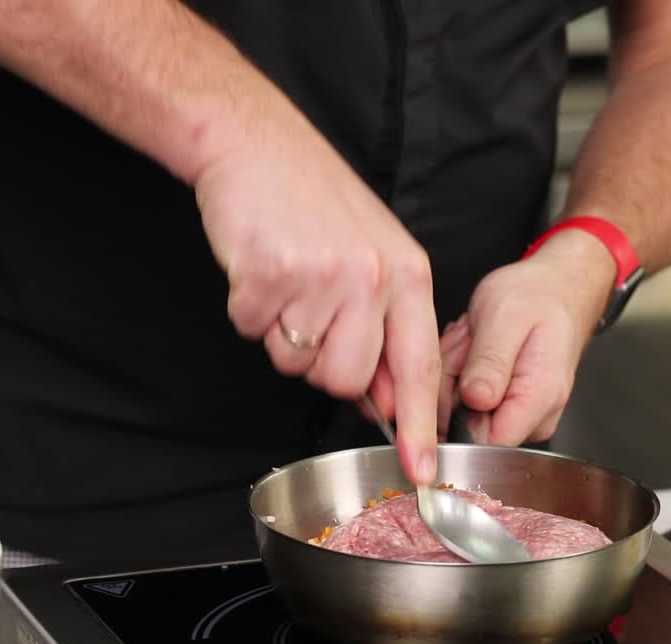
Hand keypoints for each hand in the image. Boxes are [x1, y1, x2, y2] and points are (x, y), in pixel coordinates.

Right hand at [193, 118, 439, 484]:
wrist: (257, 145)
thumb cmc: (317, 200)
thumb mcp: (377, 254)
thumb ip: (387, 325)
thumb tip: (387, 398)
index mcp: (407, 276)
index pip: (419, 368)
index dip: (420, 427)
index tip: (422, 472)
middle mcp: (371, 278)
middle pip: (345, 380)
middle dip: (321, 362)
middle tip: (310, 310)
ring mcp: (320, 277)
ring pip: (296, 363)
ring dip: (281, 334)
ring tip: (287, 281)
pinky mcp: (268, 275)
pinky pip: (251, 330)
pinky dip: (247, 309)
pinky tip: (260, 267)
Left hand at [443, 229, 617, 445]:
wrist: (560, 288)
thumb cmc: (539, 296)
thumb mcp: (505, 316)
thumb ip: (490, 363)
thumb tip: (474, 401)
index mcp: (538, 398)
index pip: (483, 443)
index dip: (453, 412)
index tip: (459, 369)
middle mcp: (535, 417)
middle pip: (465, 427)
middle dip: (452, 384)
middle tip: (469, 343)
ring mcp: (523, 416)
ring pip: (460, 413)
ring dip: (455, 374)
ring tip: (476, 341)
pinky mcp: (510, 409)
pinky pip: (467, 403)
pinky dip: (461, 374)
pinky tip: (476, 350)